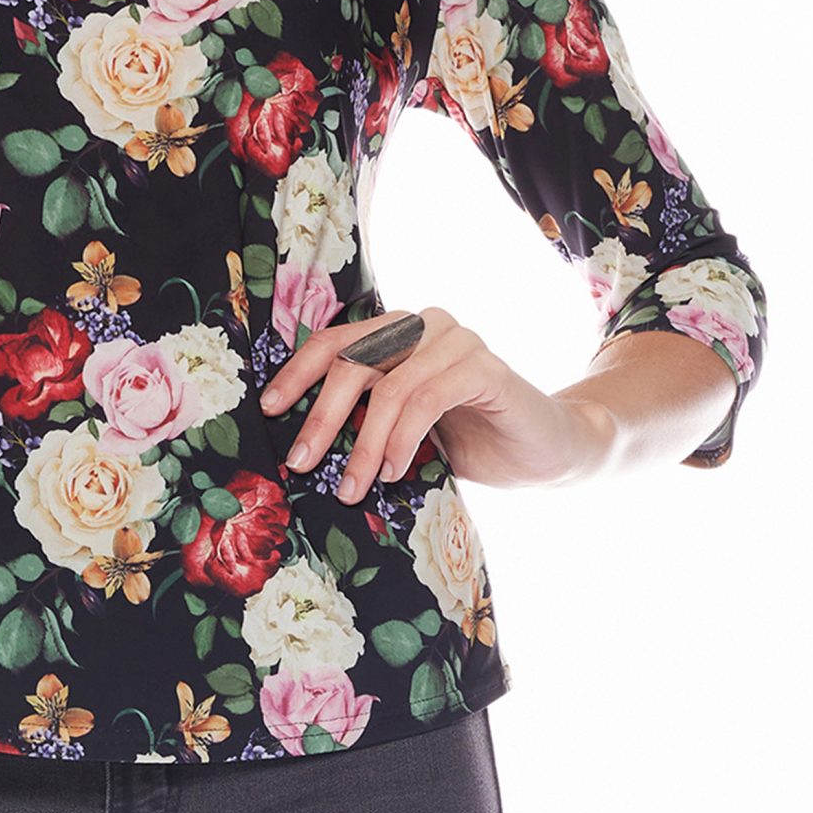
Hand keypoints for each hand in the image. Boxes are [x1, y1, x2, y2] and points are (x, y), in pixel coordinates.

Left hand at [258, 305, 613, 492]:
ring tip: (353, 487)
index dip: (297, 372)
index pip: (336, 340)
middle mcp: (426, 325)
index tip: (267, 410)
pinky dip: (403, 439)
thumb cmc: (468, 441)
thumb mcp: (404, 430)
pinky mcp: (485, 366)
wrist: (544, 451)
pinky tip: (396, 472)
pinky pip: (428, 398)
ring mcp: (458, 340)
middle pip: (354, 360)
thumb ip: (366, 420)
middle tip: (302, 463)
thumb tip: (301, 445)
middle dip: (320, 416)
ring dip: (364, 444)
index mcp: (400, 332)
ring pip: (389, 386)